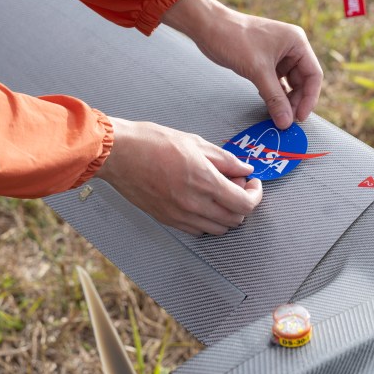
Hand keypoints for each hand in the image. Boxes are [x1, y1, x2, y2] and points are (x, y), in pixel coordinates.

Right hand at [97, 117, 262, 234]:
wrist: (118, 153)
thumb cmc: (151, 142)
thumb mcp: (194, 142)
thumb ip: (224, 159)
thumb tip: (245, 169)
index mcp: (205, 181)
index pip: (245, 203)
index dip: (255, 194)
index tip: (252, 183)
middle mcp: (195, 204)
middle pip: (235, 219)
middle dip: (243, 203)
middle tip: (237, 184)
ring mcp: (180, 216)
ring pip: (218, 229)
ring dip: (226, 214)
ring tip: (219, 193)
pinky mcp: (167, 220)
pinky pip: (198, 231)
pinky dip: (207, 221)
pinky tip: (202, 202)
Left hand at [161, 0, 322, 129]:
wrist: (208, 27)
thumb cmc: (234, 38)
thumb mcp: (258, 70)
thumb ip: (274, 98)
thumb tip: (286, 122)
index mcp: (296, 42)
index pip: (313, 75)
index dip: (309, 98)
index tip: (300, 117)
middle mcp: (290, 47)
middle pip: (302, 81)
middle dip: (295, 100)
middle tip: (286, 120)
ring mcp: (277, 54)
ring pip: (289, 83)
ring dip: (284, 99)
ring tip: (277, 115)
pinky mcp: (264, 60)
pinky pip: (275, 81)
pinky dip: (273, 93)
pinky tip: (267, 103)